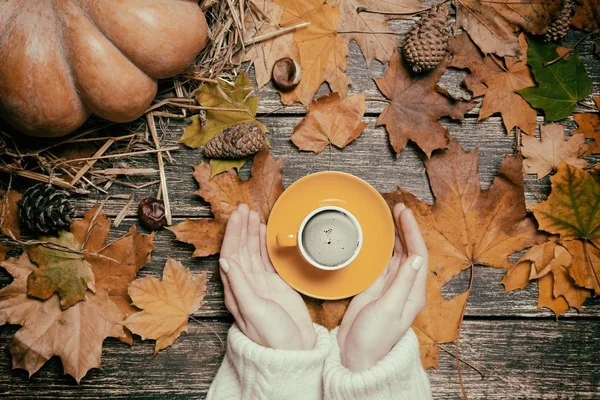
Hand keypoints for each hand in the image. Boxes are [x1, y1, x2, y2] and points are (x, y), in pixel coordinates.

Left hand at [219, 204, 315, 349]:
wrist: (293, 351)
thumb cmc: (272, 337)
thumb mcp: (254, 310)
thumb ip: (240, 284)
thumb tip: (225, 260)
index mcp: (236, 290)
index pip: (231, 254)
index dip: (233, 233)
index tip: (238, 215)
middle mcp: (245, 284)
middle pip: (241, 249)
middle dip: (242, 227)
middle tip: (245, 208)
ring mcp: (260, 284)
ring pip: (253, 252)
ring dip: (252, 233)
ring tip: (254, 215)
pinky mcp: (275, 286)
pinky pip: (267, 259)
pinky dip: (265, 244)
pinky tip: (265, 233)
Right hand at [337, 203, 427, 370]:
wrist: (355, 356)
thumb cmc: (373, 339)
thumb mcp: (388, 310)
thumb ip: (401, 283)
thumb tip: (414, 256)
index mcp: (413, 293)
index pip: (418, 254)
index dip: (412, 232)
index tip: (404, 213)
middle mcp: (404, 287)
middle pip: (409, 250)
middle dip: (404, 228)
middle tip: (396, 207)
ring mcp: (390, 287)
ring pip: (395, 254)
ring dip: (394, 235)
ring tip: (388, 216)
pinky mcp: (375, 288)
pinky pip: (381, 262)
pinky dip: (380, 247)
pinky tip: (377, 237)